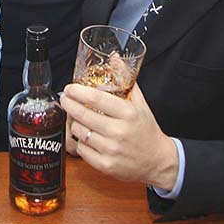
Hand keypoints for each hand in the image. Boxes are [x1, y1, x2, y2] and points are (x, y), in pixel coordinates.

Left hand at [60, 84, 179, 190]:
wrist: (158, 161)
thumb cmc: (147, 130)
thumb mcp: (140, 103)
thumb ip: (126, 79)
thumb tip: (114, 58)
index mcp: (128, 114)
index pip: (96, 98)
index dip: (78, 92)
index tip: (70, 88)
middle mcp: (119, 132)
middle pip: (83, 115)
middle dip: (69, 104)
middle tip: (65, 99)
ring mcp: (111, 150)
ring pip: (79, 132)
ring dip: (74, 123)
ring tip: (77, 118)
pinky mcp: (106, 165)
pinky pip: (81, 150)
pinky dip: (80, 141)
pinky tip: (85, 136)